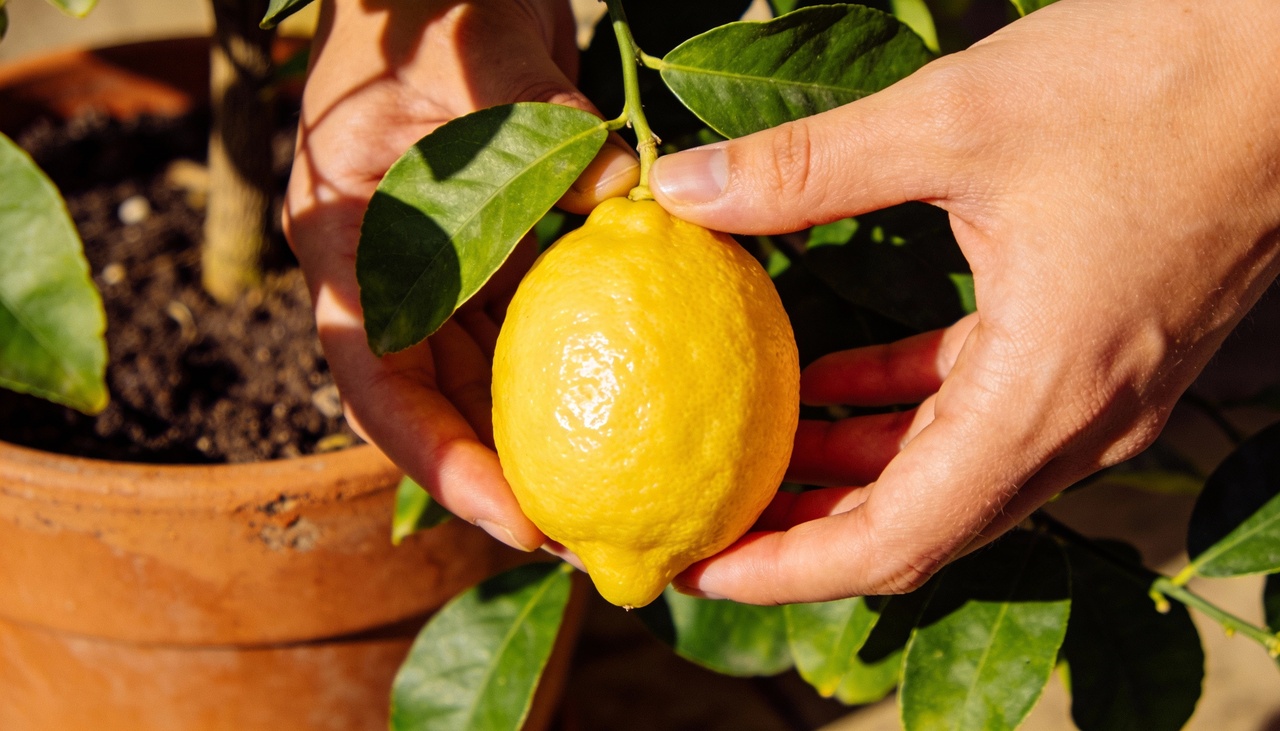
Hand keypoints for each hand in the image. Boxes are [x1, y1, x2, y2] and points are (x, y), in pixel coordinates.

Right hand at [284, 0, 637, 550]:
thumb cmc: (434, 2)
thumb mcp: (476, 52)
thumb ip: (536, 120)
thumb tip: (632, 189)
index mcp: (345, 241)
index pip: (373, 379)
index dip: (435, 461)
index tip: (515, 517)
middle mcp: (389, 270)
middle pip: (434, 402)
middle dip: (501, 477)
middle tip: (587, 535)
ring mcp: (444, 264)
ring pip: (486, 376)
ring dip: (544, 434)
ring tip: (618, 493)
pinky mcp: (496, 250)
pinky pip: (535, 322)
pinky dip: (580, 360)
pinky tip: (641, 398)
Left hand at [652, 0, 1279, 602]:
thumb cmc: (1155, 78)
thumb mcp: (952, 119)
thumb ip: (803, 167)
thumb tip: (681, 189)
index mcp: (1046, 396)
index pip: (898, 541)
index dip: (789, 569)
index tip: (702, 562)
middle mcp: (1080, 421)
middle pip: (919, 524)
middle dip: (805, 534)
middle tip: (708, 515)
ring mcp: (1100, 391)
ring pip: (949, 471)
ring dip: (850, 473)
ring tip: (753, 458)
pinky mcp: (1101, 346)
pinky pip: (981, 409)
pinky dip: (900, 407)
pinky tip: (833, 379)